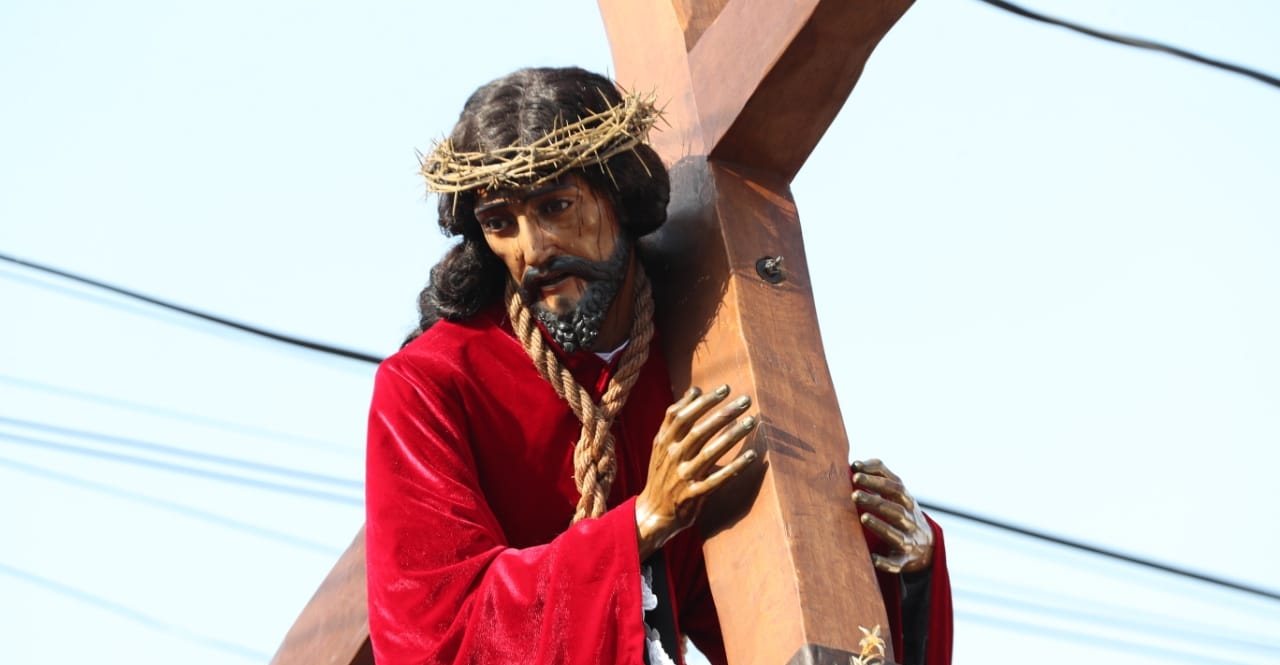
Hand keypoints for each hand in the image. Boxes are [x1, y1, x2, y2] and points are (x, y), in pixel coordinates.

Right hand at [635, 385, 758, 559]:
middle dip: (723, 413)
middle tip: (745, 401)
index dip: (703, 401)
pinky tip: (752, 456)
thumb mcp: (662, 444)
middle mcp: (672, 457)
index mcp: (663, 442)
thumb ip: (676, 419)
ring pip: (710, 453)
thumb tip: (695, 390)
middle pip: (699, 430)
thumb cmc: (662, 473)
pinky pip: (718, 479)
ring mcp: (683, 476)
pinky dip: (735, 467)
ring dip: (732, 436)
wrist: (652, 512)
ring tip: (751, 421)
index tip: (725, 389)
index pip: (681, 415)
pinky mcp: (694, 495)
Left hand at [852, 458, 933, 573]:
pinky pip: (895, 563)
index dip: (876, 479)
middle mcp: (910, 520)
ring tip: (863, 518)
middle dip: (875, 501)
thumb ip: (880, 474)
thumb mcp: (898, 492)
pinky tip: (872, 557)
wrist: (927, 546)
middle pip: (895, 510)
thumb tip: (855, 464)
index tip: (855, 474)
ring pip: (896, 535)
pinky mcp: (903, 560)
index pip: (895, 487)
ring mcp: (909, 541)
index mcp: (907, 501)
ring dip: (880, 526)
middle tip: (853, 495)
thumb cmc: (903, 511)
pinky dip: (885, 561)